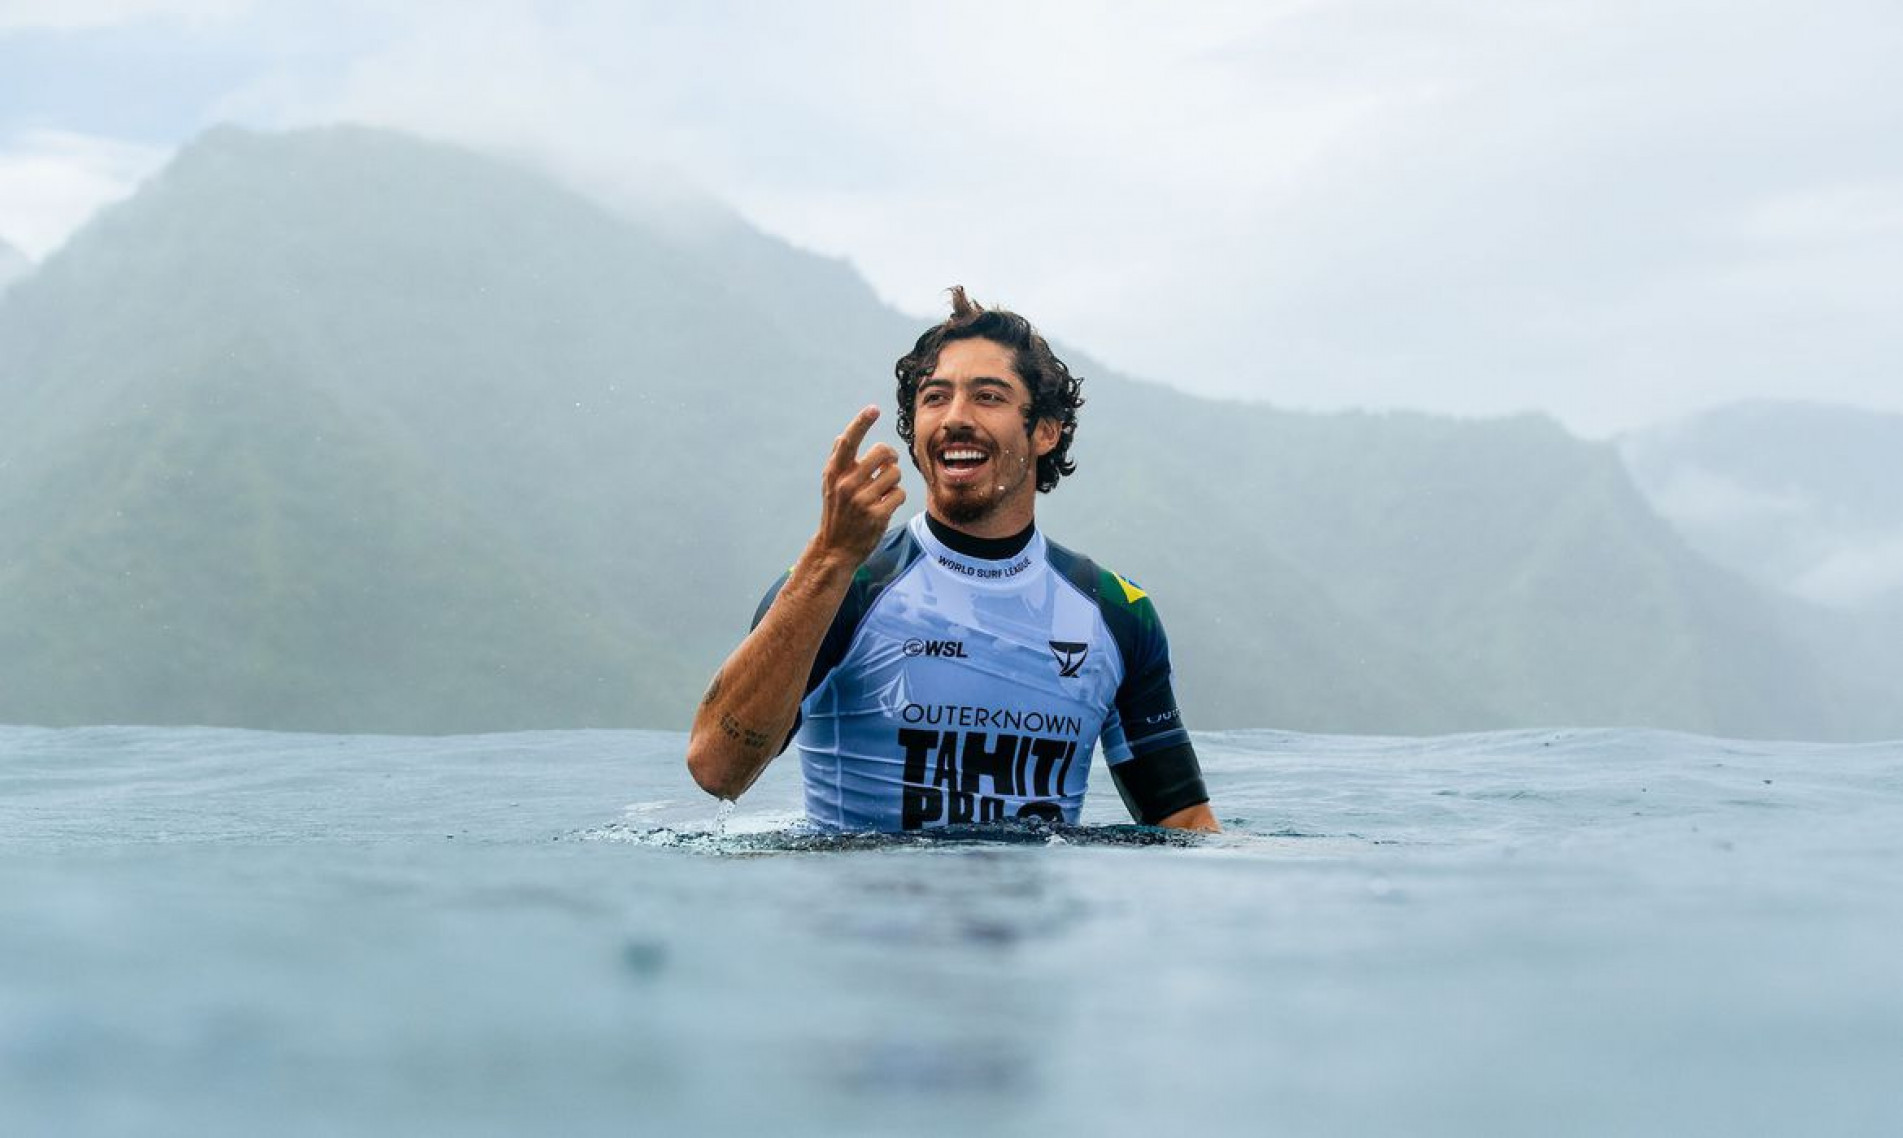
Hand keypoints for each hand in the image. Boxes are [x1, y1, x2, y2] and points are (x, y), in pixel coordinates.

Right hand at [815, 405, 906, 566]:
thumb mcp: (829, 486)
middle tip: (889, 465)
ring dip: (894, 481)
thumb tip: (841, 436)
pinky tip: (886, 505)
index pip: (848, 441)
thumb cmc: (836, 512)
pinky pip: (899, 494)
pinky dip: (896, 498)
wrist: (835, 548)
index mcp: (834, 473)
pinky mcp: (876, 515)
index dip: (861, 423)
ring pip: (894, 473)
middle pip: (882, 453)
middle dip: (891, 457)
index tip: (873, 409)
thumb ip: (837, 461)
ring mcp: (861, 500)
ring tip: (883, 491)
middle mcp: (846, 484)